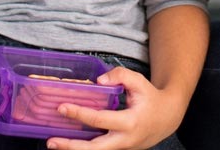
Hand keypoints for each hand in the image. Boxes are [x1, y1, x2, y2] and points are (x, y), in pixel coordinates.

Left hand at [46, 66, 183, 149]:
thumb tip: (98, 81)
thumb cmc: (151, 98)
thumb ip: (120, 75)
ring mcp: (121, 148)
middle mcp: (124, 140)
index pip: (100, 120)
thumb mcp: (139, 81)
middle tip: (52, 140)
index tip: (62, 107)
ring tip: (53, 144)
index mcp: (130, 122)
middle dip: (72, 146)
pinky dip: (82, 148)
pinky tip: (68, 142)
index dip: (79, 114)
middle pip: (94, 149)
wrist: (167, 118)